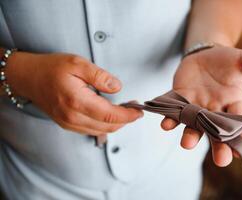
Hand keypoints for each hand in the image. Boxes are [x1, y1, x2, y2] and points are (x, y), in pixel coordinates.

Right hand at [5, 52, 142, 135]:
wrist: (29, 78)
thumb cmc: (52, 69)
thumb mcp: (78, 64)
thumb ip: (100, 76)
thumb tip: (117, 87)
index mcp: (77, 101)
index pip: (110, 115)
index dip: (128, 115)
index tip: (139, 111)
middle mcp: (73, 117)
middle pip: (108, 126)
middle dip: (125, 120)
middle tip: (134, 108)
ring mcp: (69, 123)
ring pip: (101, 130)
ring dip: (116, 123)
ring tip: (124, 110)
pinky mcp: (67, 125)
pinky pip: (91, 130)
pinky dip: (104, 125)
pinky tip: (109, 114)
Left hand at [161, 45, 241, 166]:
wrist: (204, 55)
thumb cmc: (227, 61)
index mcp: (233, 102)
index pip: (239, 122)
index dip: (241, 137)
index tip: (241, 152)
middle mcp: (214, 109)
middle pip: (216, 131)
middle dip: (218, 146)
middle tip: (221, 160)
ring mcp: (196, 105)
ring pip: (193, 125)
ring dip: (190, 135)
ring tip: (187, 144)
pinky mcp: (180, 98)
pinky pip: (174, 110)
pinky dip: (169, 118)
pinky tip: (166, 125)